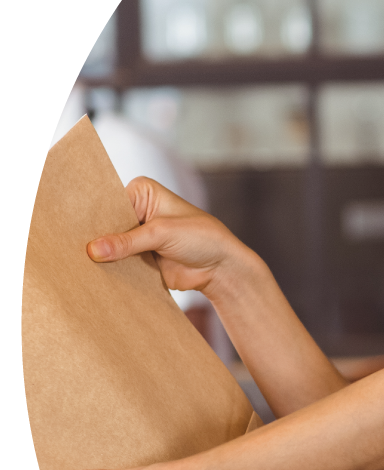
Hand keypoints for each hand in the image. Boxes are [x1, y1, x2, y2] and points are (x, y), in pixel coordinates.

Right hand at [86, 178, 249, 299]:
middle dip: (96, 238)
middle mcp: (136, 211)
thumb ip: (128, 242)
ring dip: (102, 257)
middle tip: (76, 251)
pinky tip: (96, 277)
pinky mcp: (138, 258)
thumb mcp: (163, 233)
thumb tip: (93, 250)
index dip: (94, 217)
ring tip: (82, 266)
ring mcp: (136, 236)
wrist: (221, 268)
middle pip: (106, 225)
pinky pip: (118, 264)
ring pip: (110, 246)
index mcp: (142, 192)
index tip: (77, 230)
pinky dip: (111, 270)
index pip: (108, 202)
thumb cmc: (202, 238)